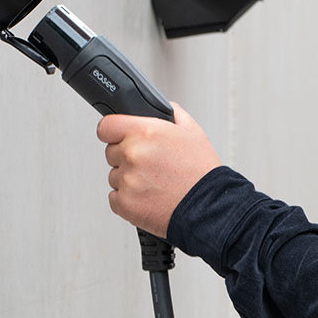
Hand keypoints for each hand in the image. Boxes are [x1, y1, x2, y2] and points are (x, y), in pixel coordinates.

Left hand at [96, 102, 220, 238]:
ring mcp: (127, 180)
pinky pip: (115, 198)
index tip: (118, 138)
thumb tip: (163, 107)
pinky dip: (128, 200)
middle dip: (126, 157)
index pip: (106, 126)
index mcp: (143, 132)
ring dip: (128, 179)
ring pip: (114, 176)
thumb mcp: (192, 131)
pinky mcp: (125, 203)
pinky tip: (148, 198)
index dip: (113, 132)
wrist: (211, 210)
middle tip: (150, 165)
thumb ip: (171, 113)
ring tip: (154, 183)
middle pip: (111, 152)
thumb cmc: (202, 173)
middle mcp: (132, 153)